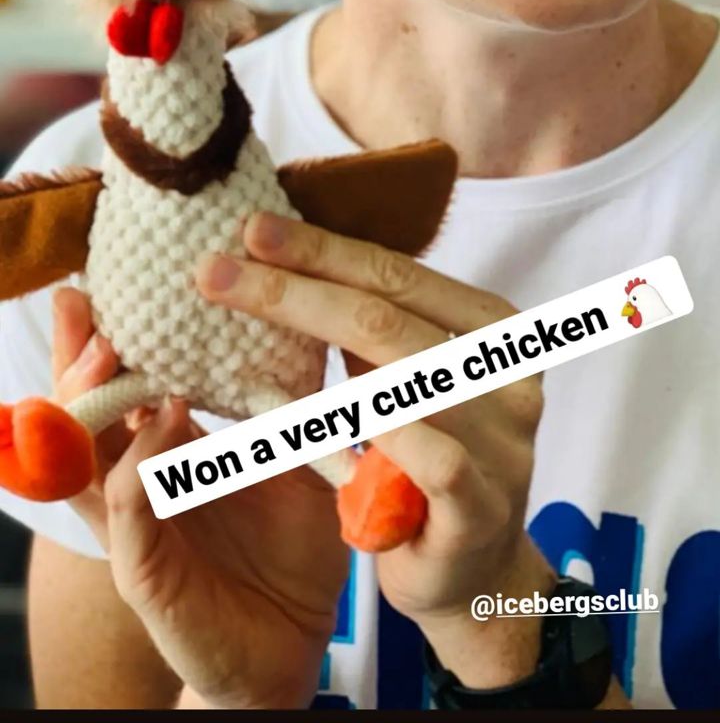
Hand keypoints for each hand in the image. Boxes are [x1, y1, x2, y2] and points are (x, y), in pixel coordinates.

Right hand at [52, 286, 349, 708]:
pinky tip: (158, 425)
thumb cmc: (290, 547)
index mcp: (167, 451)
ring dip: (88, 402)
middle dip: (80, 354)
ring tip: (104, 349)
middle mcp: (139, 482)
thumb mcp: (292, 460)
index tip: (113, 279)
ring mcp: (134, 528)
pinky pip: (125, 516)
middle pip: (86, 410)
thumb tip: (304, 321)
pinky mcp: (145, 573)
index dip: (112, 335)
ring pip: (84, 458)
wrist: (296, 642)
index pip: (126, 383)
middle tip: (83, 299)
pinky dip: (135, 469)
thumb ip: (284, 404)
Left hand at [195, 212, 555, 689]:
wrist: (472, 572)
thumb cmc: (426, 458)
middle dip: (292, 288)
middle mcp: (507, 377)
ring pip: (399, 378)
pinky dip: (361, 436)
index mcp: (495, 330)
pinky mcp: (480, 509)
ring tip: (236, 326)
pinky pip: (419, 460)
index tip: (253, 228)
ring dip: (307, 347)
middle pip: (386, 318)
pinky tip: (295, 416)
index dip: (323, 250)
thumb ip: (373, 327)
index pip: (398, 275)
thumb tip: (288, 255)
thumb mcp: (406, 380)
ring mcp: (503, 444)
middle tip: (216, 269)